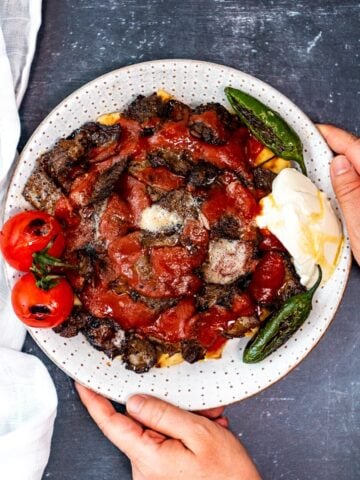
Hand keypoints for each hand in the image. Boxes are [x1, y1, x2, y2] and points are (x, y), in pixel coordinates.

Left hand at [75, 383, 260, 479]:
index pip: (111, 424)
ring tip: (211, 424)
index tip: (83, 384)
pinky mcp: (163, 472)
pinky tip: (207, 433)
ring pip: (158, 429)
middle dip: (168, 407)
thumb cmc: (227, 477)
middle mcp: (145, 467)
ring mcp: (153, 471)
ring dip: (183, 420)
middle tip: (198, 407)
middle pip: (142, 422)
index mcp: (148, 457)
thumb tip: (134, 401)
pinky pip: (167, 441)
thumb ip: (163, 414)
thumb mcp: (199, 435)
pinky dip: (186, 432)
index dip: (94, 402)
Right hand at [318, 124, 359, 264]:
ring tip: (324, 170)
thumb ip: (349, 190)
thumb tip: (338, 163)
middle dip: (338, 150)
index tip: (317, 130)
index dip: (334, 137)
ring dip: (345, 167)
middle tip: (315, 149)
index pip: (356, 148)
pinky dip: (352, 182)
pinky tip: (342, 189)